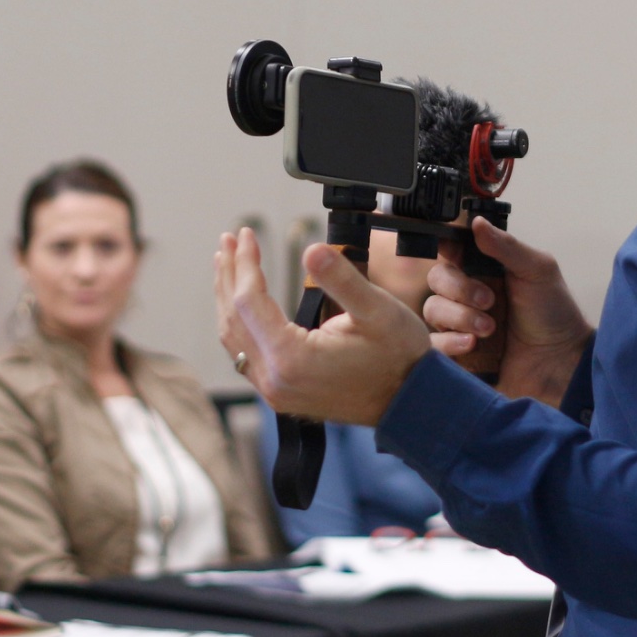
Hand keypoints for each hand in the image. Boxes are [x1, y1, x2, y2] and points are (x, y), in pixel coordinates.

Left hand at [215, 227, 430, 425]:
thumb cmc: (398, 358)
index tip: (246, 234)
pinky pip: (246, 353)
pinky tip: (241, 304)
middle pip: (234, 318)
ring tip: (227, 264)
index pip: (249, 301)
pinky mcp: (281, 393)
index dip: (245, 263)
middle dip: (229, 274)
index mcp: (291, 359)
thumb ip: (342, 280)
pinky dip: (239, 322)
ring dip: (228, 297)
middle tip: (227, 240)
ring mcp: (275, 391)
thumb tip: (312, 250)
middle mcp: (274, 380)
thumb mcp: (377, 311)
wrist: (409, 402)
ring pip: (234, 337)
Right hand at [424, 218, 591, 405]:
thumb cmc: (554, 313)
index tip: (456, 253)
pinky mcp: (455, 353)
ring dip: (460, 317)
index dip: (446, 247)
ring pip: (432, 310)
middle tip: (490, 301)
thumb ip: (507, 247)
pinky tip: (473, 344)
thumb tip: (478, 222)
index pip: (450, 249)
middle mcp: (466, 293)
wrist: (561, 361)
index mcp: (483, 267)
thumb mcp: (538, 271)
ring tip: (490, 329)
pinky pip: (432, 344)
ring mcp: (459, 323)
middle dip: (460, 288)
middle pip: (437, 278)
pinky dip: (449, 342)